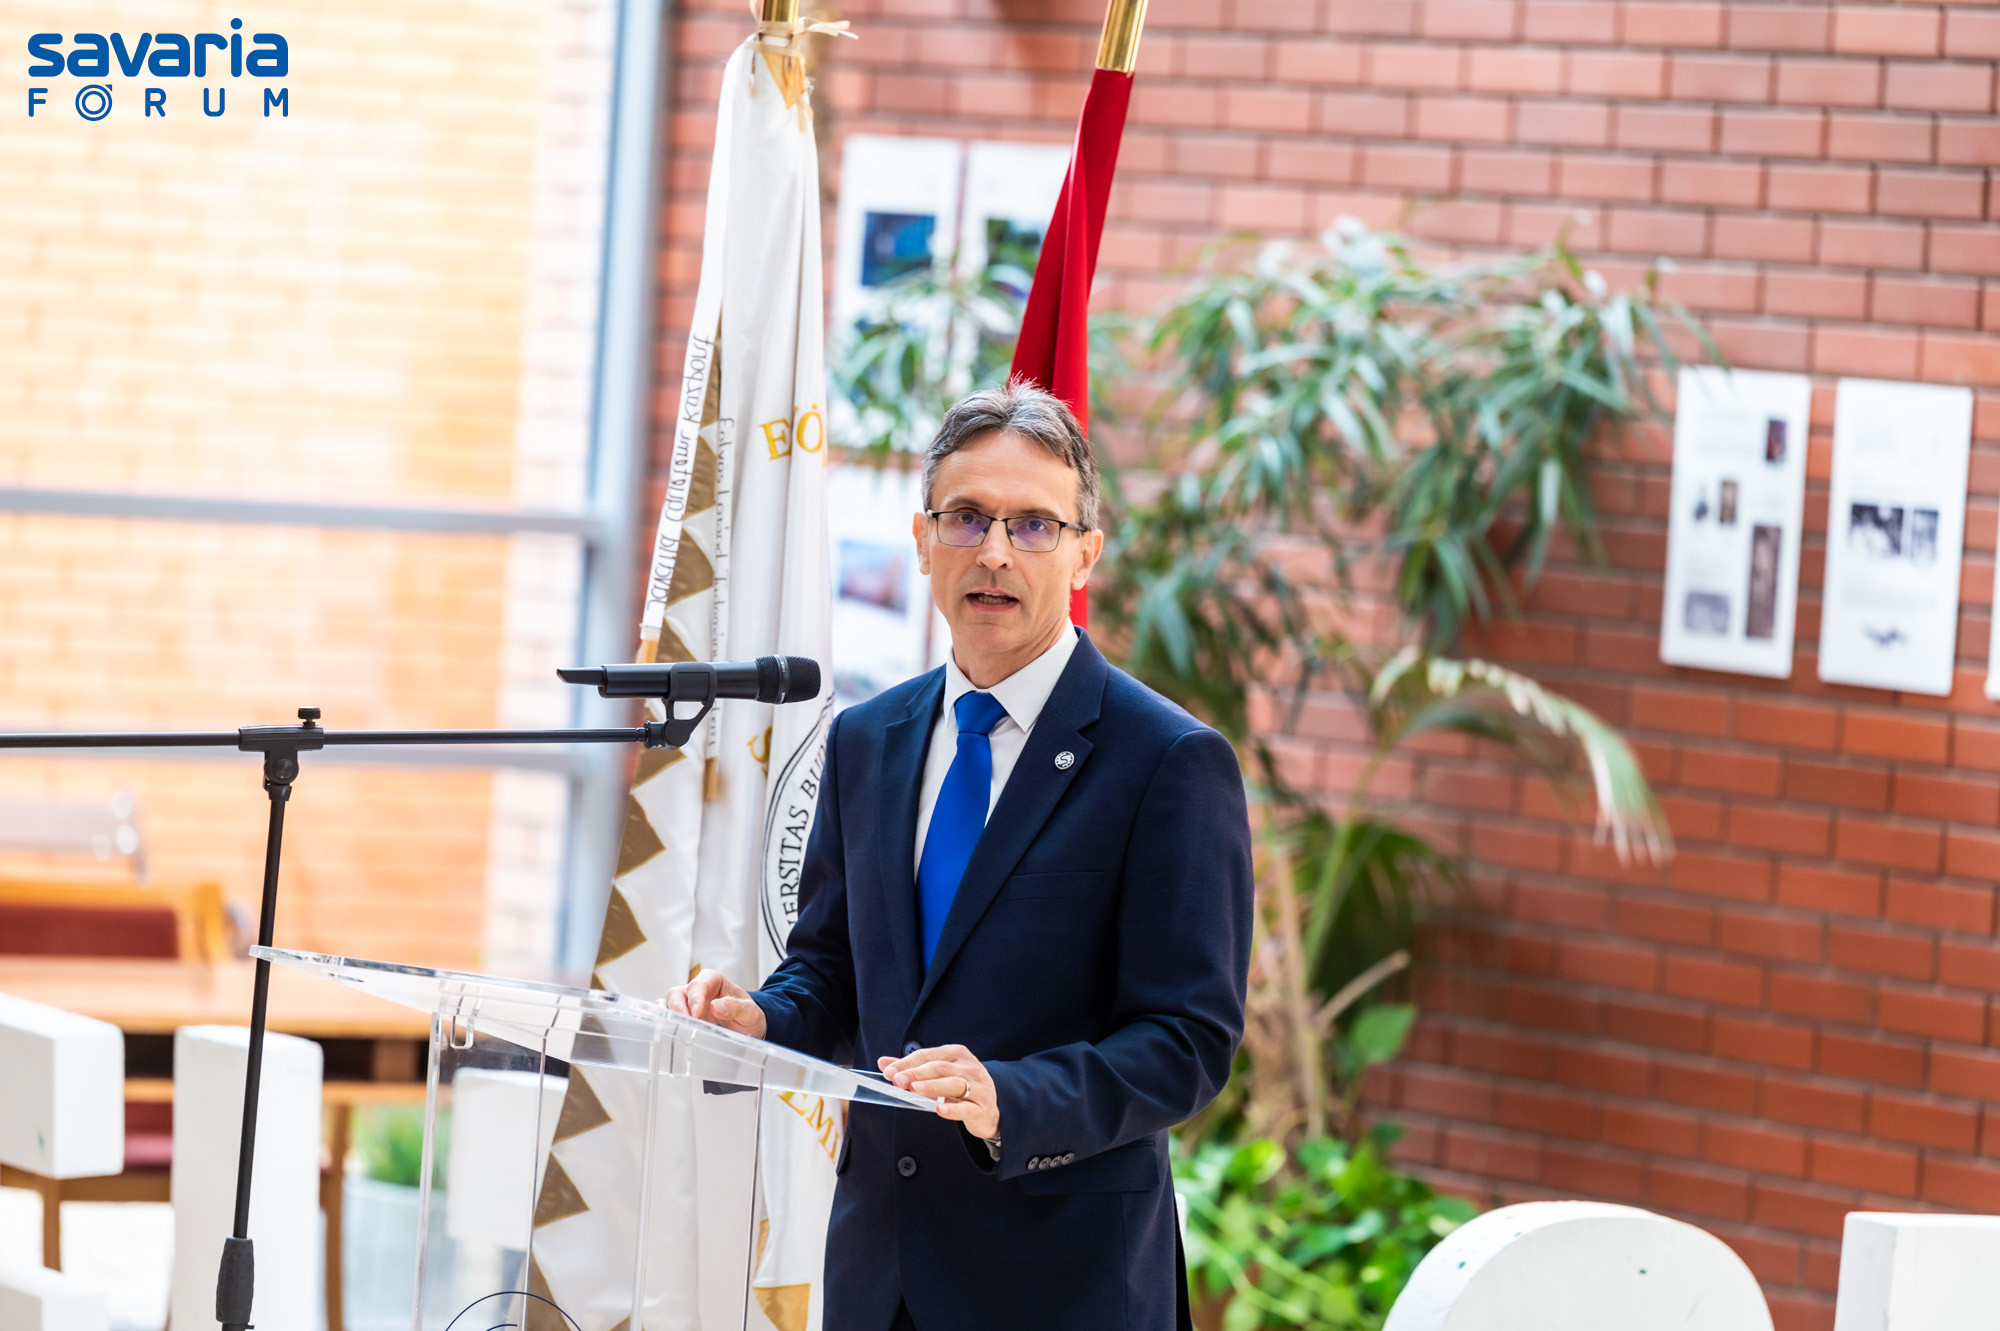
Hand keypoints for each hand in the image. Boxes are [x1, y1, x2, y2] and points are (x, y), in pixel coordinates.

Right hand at [665, 968, 766, 1038]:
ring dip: (667, 1014)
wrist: (747, 1026)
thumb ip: (735, 1007)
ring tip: (672, 1027)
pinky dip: (663, 1021)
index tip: (697, 1013)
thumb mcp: (749, 1011)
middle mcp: (697, 990)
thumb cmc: (747, 1014)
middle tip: (684, 1021)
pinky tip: (665, 1030)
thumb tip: (716, 1006)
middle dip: (677, 1007)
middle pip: (678, 992)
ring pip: (668, 1003)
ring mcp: (687, 1003)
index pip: (699, 984)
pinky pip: (666, 1015)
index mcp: (713, 980)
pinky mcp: (683, 1017)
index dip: (695, 997)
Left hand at [881, 1044, 998, 1140]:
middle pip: (940, 1068)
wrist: (993, 1108)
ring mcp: (978, 1087)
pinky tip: (939, 1109)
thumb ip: (911, 1068)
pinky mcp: (982, 1108)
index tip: (889, 1071)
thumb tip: (883, 1063)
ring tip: (914, 1089)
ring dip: (933, 1086)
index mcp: (957, 1054)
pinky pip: (967, 1108)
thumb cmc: (962, 1087)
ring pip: (954, 1083)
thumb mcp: (939, 1074)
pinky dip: (953, 1108)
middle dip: (916, 1073)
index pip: (928, 1056)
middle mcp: (969, 1067)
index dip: (907, 1063)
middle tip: (897, 1080)